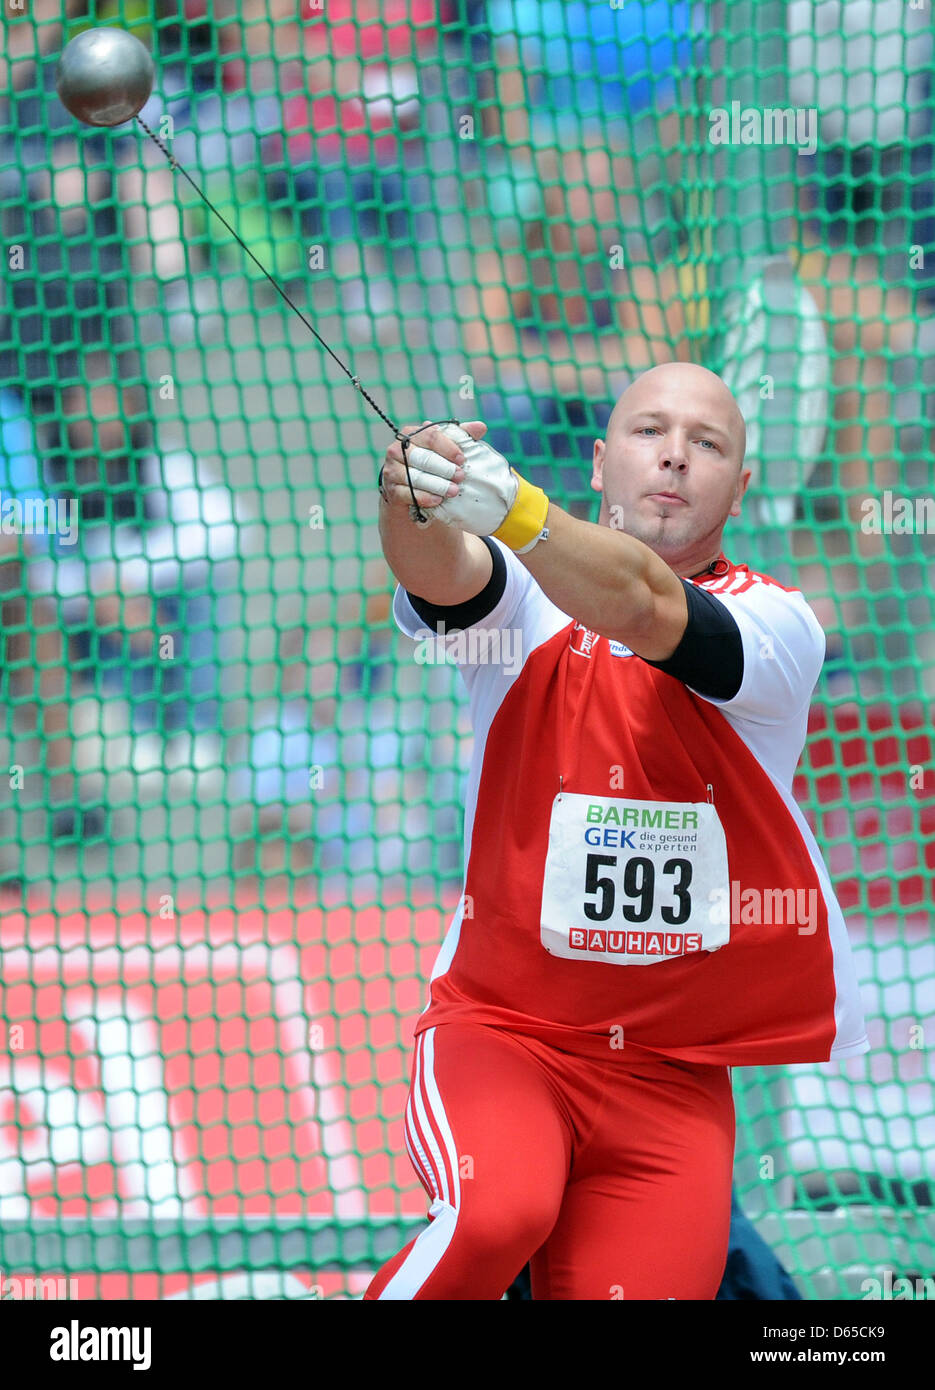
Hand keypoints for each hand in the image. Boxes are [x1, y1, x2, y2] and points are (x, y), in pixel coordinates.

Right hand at [381, 420, 519, 535]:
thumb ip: (461, 437)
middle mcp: (397, 450)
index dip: (448, 447)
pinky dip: (424, 497)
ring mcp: (391, 470)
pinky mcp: (391, 490)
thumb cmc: (430, 465)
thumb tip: (481, 427)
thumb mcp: (445, 449)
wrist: (409, 491)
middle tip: (460, 477)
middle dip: (445, 469)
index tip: (462, 459)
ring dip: (437, 485)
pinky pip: (408, 493)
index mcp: (411, 434)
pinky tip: (437, 500)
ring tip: (453, 491)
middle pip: (424, 457)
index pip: (430, 435)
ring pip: (416, 477)